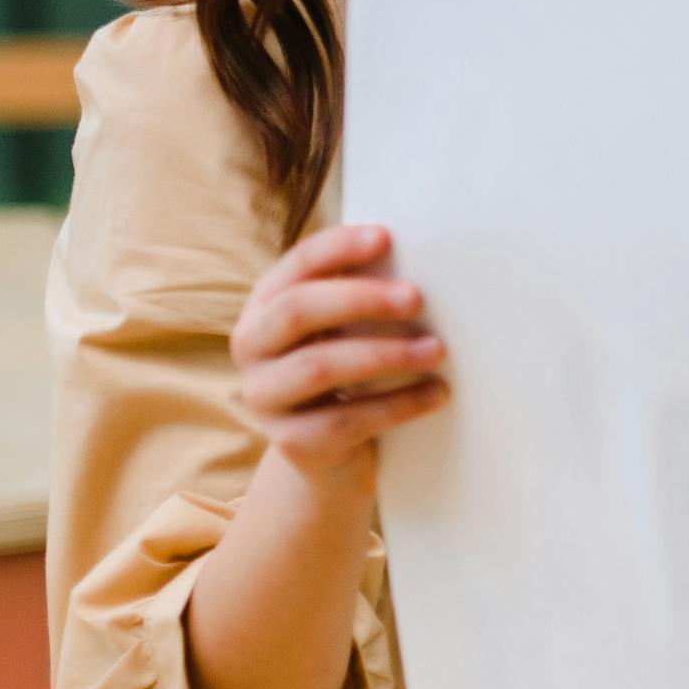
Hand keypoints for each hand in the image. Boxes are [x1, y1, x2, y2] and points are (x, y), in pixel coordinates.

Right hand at [229, 222, 448, 480]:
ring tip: (437, 349)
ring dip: (385, 354)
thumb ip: (362, 293)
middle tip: (417, 298)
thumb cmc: (347, 367)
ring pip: (319, 366)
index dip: (339, 248)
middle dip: (361, 299)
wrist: (330, 451)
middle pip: (298, 310)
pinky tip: (437, 393)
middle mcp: (251, 347)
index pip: (297, 264)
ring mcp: (264, 397)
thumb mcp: (345, 327)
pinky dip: (397, 405)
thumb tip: (422, 257)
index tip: (387, 237)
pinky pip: (345, 420)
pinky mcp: (291, 443)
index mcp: (265, 304)